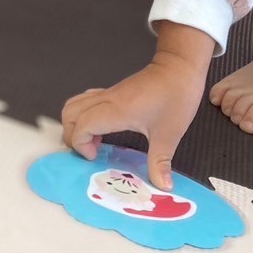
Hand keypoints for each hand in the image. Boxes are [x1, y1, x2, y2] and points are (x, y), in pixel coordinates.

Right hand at [61, 29, 212, 189]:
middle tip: (90, 151)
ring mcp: (111, 93)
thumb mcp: (170, 133)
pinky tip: (106, 128)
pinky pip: (89, 100)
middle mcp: (108, 100)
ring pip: (77, 103)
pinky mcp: (116, 90)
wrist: (181, 65)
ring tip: (95, 141)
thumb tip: (163, 187)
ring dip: (77, 123)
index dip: (80, 144)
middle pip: (71, 113)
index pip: (80, 125)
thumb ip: (161, 162)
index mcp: (116, 111)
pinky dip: (87, 115)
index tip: (95, 156)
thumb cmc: (176, 96)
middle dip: (72, 135)